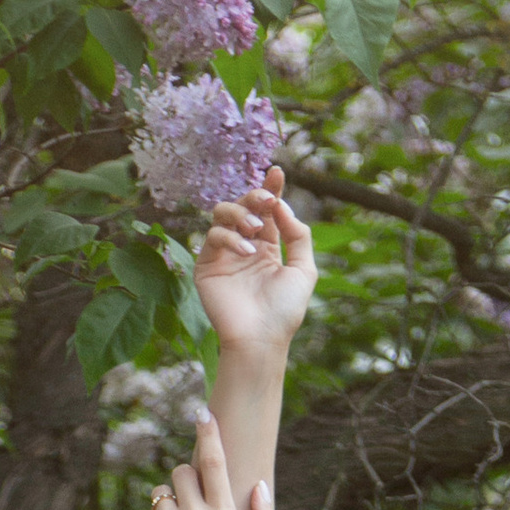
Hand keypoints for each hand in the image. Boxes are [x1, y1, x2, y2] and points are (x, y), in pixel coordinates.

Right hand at [193, 172, 315, 362]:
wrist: (261, 338)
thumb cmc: (285, 310)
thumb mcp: (303, 270)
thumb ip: (298, 236)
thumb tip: (282, 206)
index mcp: (268, 247)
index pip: (268, 211)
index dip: (271, 189)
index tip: (278, 171)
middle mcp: (245, 246)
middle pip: (244, 205)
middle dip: (256, 197)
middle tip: (267, 200)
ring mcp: (224, 254)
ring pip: (222, 213)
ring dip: (241, 212)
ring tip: (255, 229)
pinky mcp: (206, 265)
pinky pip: (212, 236)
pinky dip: (230, 236)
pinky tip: (246, 252)